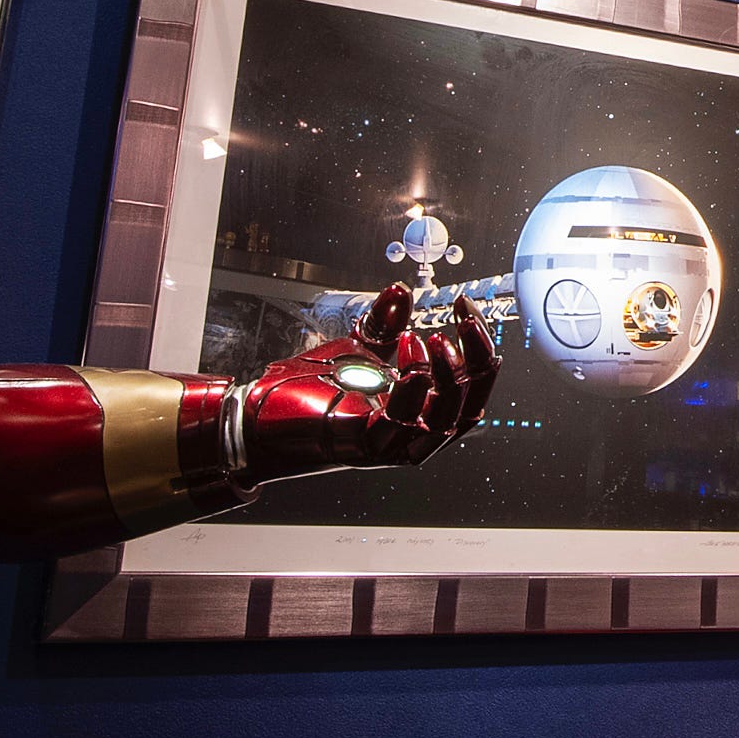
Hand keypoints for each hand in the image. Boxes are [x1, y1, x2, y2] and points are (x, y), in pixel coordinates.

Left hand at [238, 286, 501, 478]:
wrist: (261, 414)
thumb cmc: (310, 389)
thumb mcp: (356, 350)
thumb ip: (384, 327)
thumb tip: (401, 291)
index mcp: (420, 409)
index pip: (468, 382)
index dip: (476, 343)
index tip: (463, 302)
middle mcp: (413, 430)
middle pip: (470, 405)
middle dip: (477, 360)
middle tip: (464, 320)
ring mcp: (391, 443)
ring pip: (446, 422)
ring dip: (448, 379)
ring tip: (435, 339)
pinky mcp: (364, 446)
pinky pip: (400, 426)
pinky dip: (411, 393)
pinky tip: (410, 357)